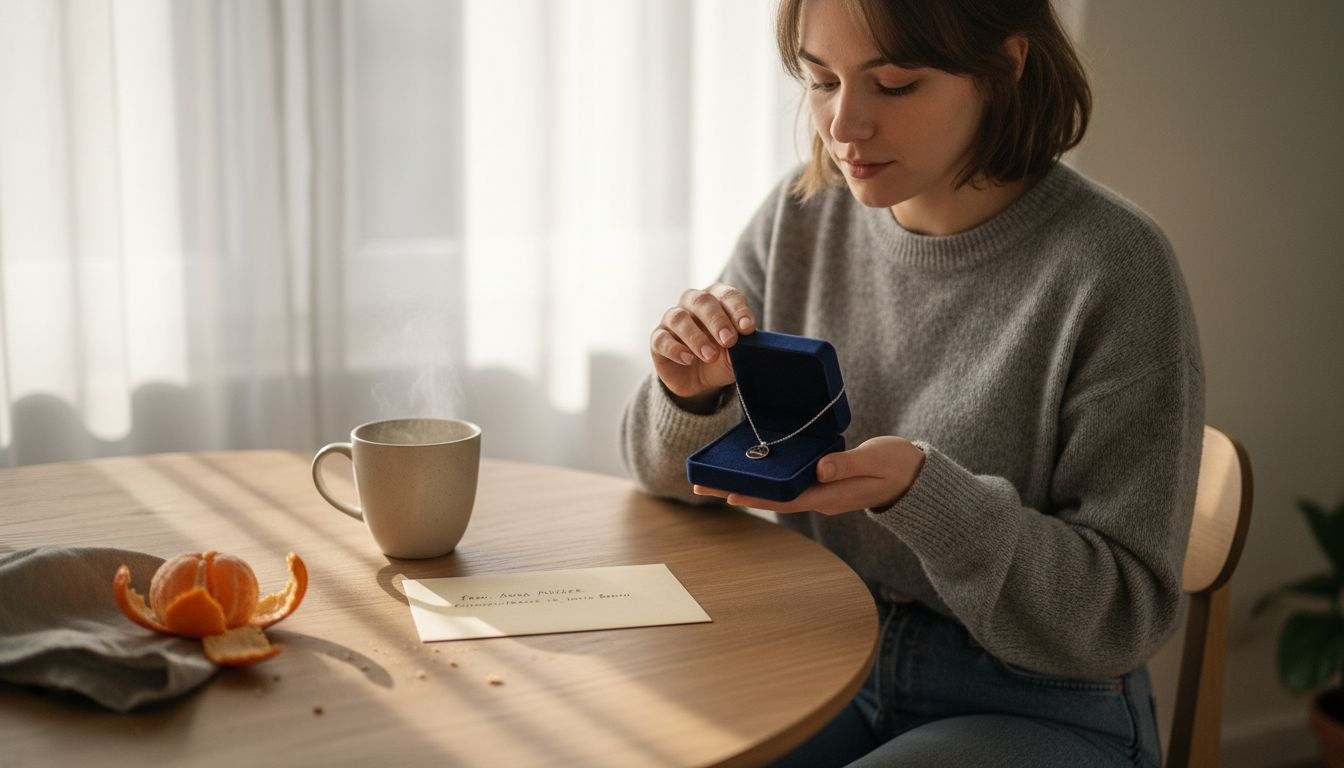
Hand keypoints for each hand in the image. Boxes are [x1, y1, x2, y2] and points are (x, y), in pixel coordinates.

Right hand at [650, 283, 756, 409]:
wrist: (699, 381)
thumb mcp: (735, 356)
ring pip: (679, 318)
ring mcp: (671, 320)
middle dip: (717, 320)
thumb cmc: (721, 359)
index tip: (748, 329)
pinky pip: (661, 339)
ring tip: (710, 356)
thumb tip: (738, 348)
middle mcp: (692, 304)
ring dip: (696, 337)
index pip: (727, 296)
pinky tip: (688, 360)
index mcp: (716, 299)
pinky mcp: (658, 339)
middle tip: (729, 341)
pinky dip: (675, 349)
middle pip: (701, 301)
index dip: (738, 310)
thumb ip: (739, 350)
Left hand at [693, 436, 925, 514]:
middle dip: (737, 491)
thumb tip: (819, 468)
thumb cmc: (898, 465)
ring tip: (715, 480)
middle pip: (771, 498)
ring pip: (777, 491)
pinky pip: (788, 482)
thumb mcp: (875, 460)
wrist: (915, 475)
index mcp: (830, 495)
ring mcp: (821, 491)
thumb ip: (848, 465)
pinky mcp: (823, 481)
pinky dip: (766, 477)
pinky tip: (750, 469)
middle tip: (702, 486)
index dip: (756, 496)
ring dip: (747, 485)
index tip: (728, 492)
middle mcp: (820, 497)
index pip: (785, 499)